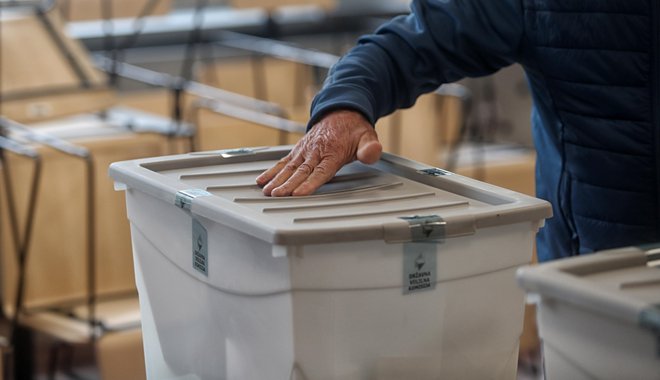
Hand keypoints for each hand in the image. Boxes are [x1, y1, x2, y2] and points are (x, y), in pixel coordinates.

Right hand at [256, 110, 382, 195]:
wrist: (341, 111)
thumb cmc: (354, 129)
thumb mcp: (367, 136)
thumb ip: (369, 148)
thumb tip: (372, 153)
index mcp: (332, 151)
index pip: (320, 172)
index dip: (309, 184)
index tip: (298, 194)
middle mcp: (315, 151)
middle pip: (301, 172)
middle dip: (287, 185)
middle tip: (277, 195)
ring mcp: (305, 150)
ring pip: (289, 167)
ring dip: (277, 179)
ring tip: (267, 191)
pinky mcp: (298, 150)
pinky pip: (283, 161)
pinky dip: (272, 170)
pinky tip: (262, 180)